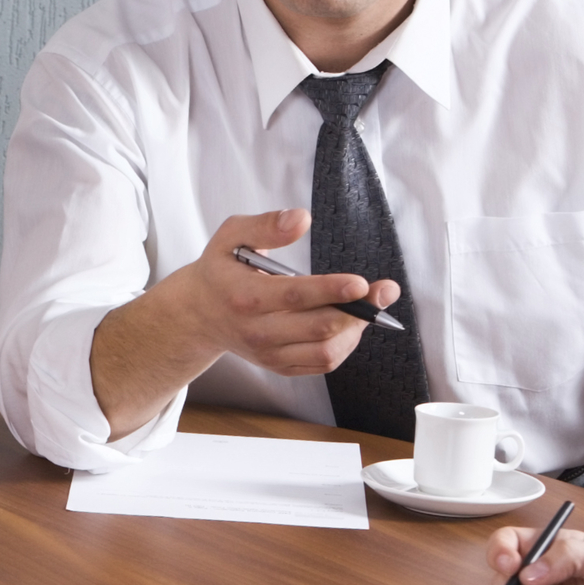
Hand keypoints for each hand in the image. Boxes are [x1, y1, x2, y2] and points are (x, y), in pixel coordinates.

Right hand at [176, 208, 398, 377]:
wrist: (199, 314)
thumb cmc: (221, 269)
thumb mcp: (231, 235)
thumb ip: (265, 225)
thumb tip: (301, 219)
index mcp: (246, 296)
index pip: (295, 296)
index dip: (332, 290)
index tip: (361, 283)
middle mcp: (257, 331)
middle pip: (319, 328)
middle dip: (360, 310)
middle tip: (385, 290)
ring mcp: (269, 353)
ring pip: (325, 351)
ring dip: (355, 330)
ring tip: (368, 307)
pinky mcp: (279, 365)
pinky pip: (322, 363)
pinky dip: (344, 346)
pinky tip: (350, 325)